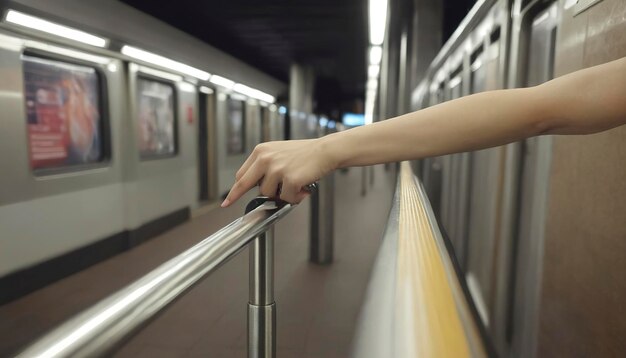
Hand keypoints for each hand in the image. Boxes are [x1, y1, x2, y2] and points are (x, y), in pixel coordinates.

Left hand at [221, 138, 336, 206]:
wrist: (324, 151)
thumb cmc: (304, 153)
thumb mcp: (278, 153)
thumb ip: (264, 166)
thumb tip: (255, 186)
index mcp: (261, 151)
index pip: (242, 174)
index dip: (235, 189)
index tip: (227, 200)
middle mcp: (266, 159)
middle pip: (245, 185)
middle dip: (238, 196)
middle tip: (229, 204)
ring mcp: (277, 169)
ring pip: (267, 195)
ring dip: (280, 195)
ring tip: (293, 186)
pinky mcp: (289, 179)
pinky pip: (285, 198)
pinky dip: (294, 197)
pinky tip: (302, 188)